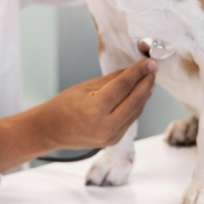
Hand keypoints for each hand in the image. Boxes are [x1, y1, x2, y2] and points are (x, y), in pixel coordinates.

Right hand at [36, 59, 156, 150]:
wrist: (51, 130)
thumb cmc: (63, 106)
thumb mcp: (85, 87)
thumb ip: (111, 80)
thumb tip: (132, 71)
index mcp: (95, 110)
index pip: (123, 86)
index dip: (138, 72)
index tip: (148, 63)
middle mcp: (105, 126)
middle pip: (135, 101)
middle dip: (146, 83)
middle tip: (152, 70)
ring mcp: (111, 136)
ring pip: (136, 112)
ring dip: (144, 95)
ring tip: (149, 80)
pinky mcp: (114, 140)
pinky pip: (130, 120)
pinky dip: (136, 106)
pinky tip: (139, 95)